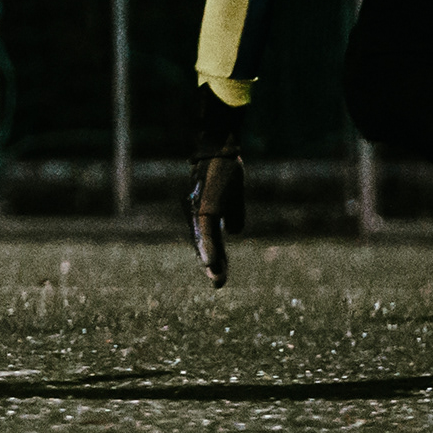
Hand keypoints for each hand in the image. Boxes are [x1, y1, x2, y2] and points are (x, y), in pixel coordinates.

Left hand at [187, 85, 247, 286]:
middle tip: (218, 283)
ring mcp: (200, 211)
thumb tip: (233, 232)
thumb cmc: (225, 170)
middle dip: (212, 264)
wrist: (219, 149)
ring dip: (210, 260)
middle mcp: (199, 215)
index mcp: (207, 215)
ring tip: (214, 277)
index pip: (210, 241)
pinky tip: (210, 262)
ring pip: (204, 241)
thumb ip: (234, 215)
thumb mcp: (234, 197)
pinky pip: (206, 231)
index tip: (219, 277)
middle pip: (205, 243)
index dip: (215, 258)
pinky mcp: (205, 207)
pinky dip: (208, 248)